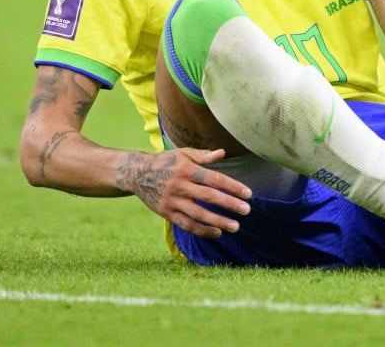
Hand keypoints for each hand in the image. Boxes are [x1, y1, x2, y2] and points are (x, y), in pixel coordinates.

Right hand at [121, 148, 252, 237]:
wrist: (136, 173)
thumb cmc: (166, 162)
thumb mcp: (183, 154)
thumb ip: (204, 156)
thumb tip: (223, 153)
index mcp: (187, 170)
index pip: (214, 179)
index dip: (232, 186)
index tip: (248, 194)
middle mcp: (180, 186)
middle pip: (208, 197)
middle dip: (229, 204)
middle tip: (246, 210)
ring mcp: (172, 201)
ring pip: (198, 214)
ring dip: (217, 221)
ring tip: (235, 226)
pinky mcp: (166, 212)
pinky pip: (186, 224)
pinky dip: (202, 230)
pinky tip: (217, 232)